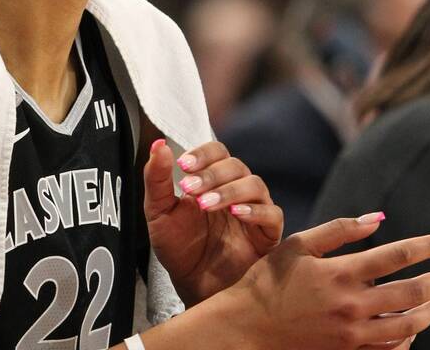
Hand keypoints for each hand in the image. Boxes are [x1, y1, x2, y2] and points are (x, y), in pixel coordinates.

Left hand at [144, 138, 281, 303]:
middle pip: (236, 165)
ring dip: (230, 190)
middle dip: (211, 174)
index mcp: (212, 180)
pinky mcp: (267, 234)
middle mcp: (236, 190)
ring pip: (255, 185)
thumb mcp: (158, 212)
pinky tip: (237, 214)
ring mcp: (254, 210)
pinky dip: (256, 211)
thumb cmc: (177, 247)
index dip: (203, 154)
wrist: (190, 285)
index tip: (184, 164)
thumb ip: (157, 179)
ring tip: (207, 204)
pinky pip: (272, 214)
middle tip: (190, 190)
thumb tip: (158, 145)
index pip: (217, 151)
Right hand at [218, 214, 429, 348]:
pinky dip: (410, 337)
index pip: (397, 256)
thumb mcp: (298, 246)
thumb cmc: (269, 280)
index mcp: (340, 274)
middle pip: (412, 293)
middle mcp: (352, 305)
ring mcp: (352, 334)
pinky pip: (391, 348)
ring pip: (409, 325)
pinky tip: (416, 326)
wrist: (246, 327)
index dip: (428, 247)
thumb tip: (378, 219)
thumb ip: (339, 230)